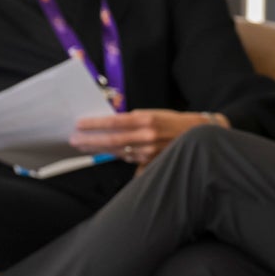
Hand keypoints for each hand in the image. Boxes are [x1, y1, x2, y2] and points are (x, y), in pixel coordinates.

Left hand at [71, 109, 223, 166]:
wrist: (200, 134)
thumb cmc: (174, 121)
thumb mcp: (153, 114)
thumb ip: (133, 119)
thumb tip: (110, 123)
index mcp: (147, 120)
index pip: (115, 122)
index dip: (95, 124)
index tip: (79, 124)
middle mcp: (148, 136)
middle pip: (113, 140)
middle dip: (91, 141)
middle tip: (74, 140)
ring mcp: (151, 151)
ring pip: (119, 152)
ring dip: (100, 150)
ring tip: (84, 147)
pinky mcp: (154, 161)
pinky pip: (131, 160)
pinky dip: (118, 156)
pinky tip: (105, 154)